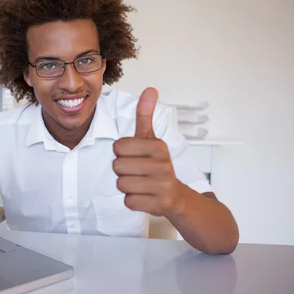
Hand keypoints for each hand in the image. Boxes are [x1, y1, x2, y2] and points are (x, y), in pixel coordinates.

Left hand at [112, 87, 183, 215]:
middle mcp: (163, 164)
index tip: (135, 156)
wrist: (176, 196)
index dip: (121, 153)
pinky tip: (144, 196)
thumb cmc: (156, 165)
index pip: (118, 147)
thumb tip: (150, 89)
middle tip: (137, 172)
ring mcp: (162, 185)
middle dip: (122, 171)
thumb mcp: (151, 139)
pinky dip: (133, 201)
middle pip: (117, 166)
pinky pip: (128, 201)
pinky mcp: (159, 204)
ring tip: (141, 184)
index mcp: (158, 146)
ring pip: (121, 184)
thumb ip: (145, 115)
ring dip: (126, 186)